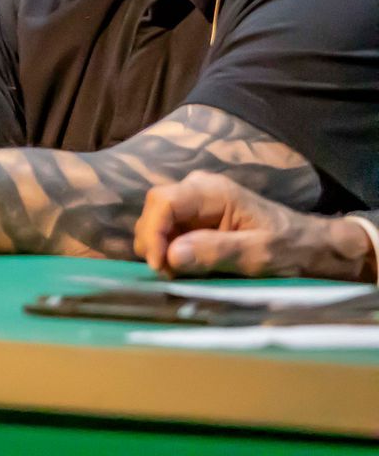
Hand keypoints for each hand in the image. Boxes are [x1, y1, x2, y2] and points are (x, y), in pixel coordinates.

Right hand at [135, 171, 376, 280]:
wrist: (310, 246)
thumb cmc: (289, 248)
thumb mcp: (259, 254)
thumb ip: (216, 251)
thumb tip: (171, 255)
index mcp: (213, 191)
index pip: (163, 201)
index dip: (153, 232)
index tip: (160, 265)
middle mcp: (197, 189)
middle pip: (154, 209)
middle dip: (153, 242)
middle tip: (167, 274)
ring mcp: (194, 203)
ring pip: (156, 220)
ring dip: (159, 248)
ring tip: (175, 273)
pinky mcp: (194, 218)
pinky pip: (168, 230)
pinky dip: (167, 250)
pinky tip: (182, 267)